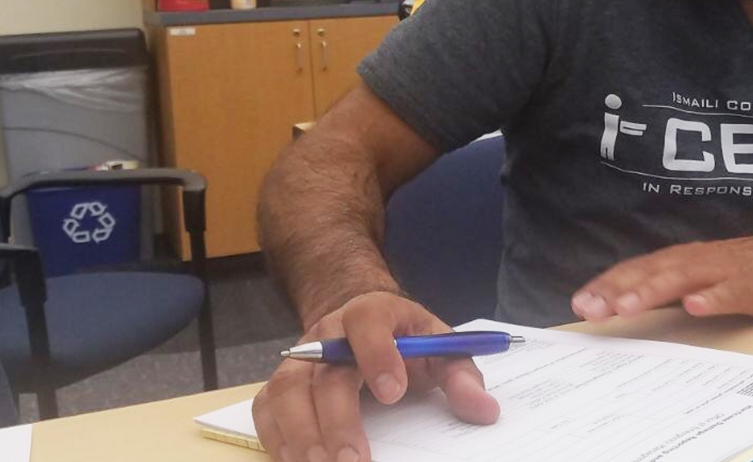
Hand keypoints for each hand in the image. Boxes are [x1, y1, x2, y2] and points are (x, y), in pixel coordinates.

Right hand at [252, 291, 499, 461]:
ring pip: (287, 392)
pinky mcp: (280, 384)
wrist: (360, 321)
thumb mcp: (439, 346)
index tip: (393, 393)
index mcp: (372, 312)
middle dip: (338, 419)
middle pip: (325, 372)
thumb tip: (485, 410)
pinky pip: (267, 410)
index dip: (377, 354)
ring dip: (301, 436)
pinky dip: (276, 440)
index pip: (368, 322)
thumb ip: (462, 375)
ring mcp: (299, 359)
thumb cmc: (404, 339)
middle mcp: (328, 333)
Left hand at [570, 232, 752, 320]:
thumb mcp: (694, 277)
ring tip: (629, 306)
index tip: (580, 303)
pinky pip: (729, 291)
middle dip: (619, 290)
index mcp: (677, 261)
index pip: (634, 271)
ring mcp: (721, 271)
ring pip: (682, 279)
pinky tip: (695, 306)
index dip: (607, 286)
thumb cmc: (738, 270)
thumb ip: (661, 289)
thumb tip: (618, 305)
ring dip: (653, 291)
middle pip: (650, 273)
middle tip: (592, 308)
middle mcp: (693, 261)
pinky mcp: (749, 284)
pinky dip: (711, 297)